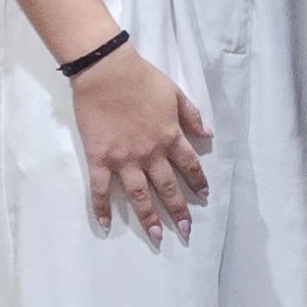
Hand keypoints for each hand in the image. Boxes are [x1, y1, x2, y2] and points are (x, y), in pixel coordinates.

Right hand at [72, 45, 210, 241]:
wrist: (106, 71)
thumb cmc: (142, 78)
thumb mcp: (176, 94)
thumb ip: (192, 116)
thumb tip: (208, 135)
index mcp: (170, 136)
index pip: (189, 165)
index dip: (198, 182)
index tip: (204, 196)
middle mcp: (150, 152)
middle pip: (167, 186)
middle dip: (178, 209)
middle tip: (186, 229)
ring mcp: (124, 158)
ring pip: (139, 194)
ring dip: (148, 217)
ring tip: (157, 235)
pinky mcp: (99, 158)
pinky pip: (100, 189)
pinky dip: (102, 208)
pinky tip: (106, 224)